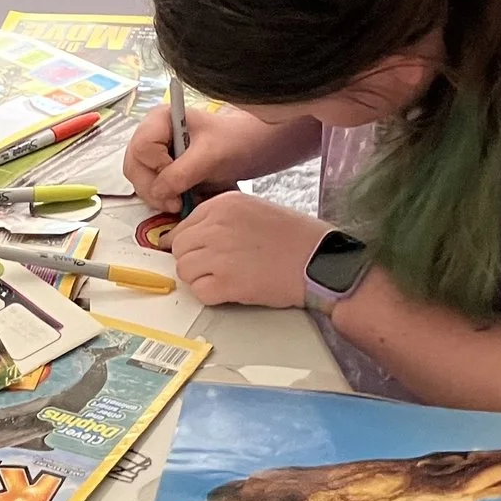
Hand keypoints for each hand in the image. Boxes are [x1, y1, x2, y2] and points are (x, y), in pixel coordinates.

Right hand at [123, 103, 311, 212]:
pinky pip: (151, 190)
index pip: (141, 149)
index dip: (157, 168)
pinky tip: (185, 200)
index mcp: (159, 120)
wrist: (251, 148)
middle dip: (154, 189)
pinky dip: (165, 200)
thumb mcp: (210, 156)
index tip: (181, 177)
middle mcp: (152, 135)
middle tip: (177, 202)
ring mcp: (155, 154)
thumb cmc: (235, 141)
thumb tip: (159, 193)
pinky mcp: (161, 171)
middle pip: (134, 168)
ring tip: (185, 201)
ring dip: (160, 198)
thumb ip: (182, 173)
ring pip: (140, 183)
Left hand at [167, 193, 328, 307]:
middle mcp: (217, 225)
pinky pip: (199, 292)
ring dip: (200, 278)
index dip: (190, 243)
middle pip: (179, 248)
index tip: (198, 253)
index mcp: (223, 204)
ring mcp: (219, 254)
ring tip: (227, 278)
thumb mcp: (255, 210)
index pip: (183, 226)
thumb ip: (222, 220)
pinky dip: (211, 296)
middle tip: (215, 268)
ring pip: (184, 270)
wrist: (321, 261)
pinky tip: (233, 290)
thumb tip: (194, 237)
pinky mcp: (226, 283)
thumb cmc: (296, 238)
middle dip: (193, 261)